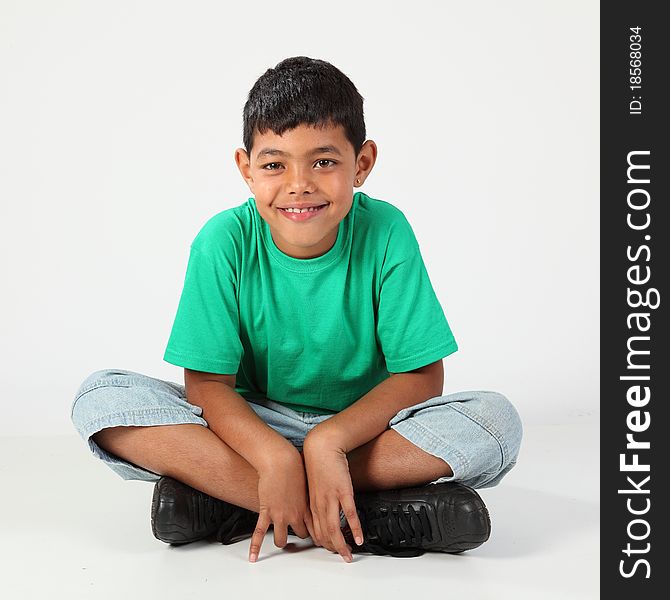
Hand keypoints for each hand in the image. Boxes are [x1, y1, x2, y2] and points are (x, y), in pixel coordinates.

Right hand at [248, 450, 315, 562]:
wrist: (281, 461)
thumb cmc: (294, 467)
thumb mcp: (308, 482)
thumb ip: (311, 493)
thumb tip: (317, 494)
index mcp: (307, 507)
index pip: (316, 529)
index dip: (318, 536)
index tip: (321, 540)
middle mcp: (295, 515)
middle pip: (301, 536)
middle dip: (299, 536)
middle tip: (298, 535)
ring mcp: (281, 516)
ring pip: (282, 540)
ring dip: (281, 541)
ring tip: (281, 540)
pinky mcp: (267, 512)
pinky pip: (260, 534)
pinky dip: (255, 547)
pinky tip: (253, 558)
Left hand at [302, 433, 364, 562]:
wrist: (322, 447)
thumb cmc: (319, 464)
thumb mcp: (315, 485)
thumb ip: (318, 498)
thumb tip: (324, 509)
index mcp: (312, 504)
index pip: (316, 531)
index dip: (324, 543)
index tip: (331, 550)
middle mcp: (319, 504)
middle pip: (324, 534)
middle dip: (333, 548)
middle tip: (342, 557)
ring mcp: (331, 499)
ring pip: (334, 528)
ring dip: (341, 545)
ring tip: (348, 555)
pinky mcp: (343, 491)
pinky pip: (349, 514)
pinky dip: (354, 529)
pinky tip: (359, 538)